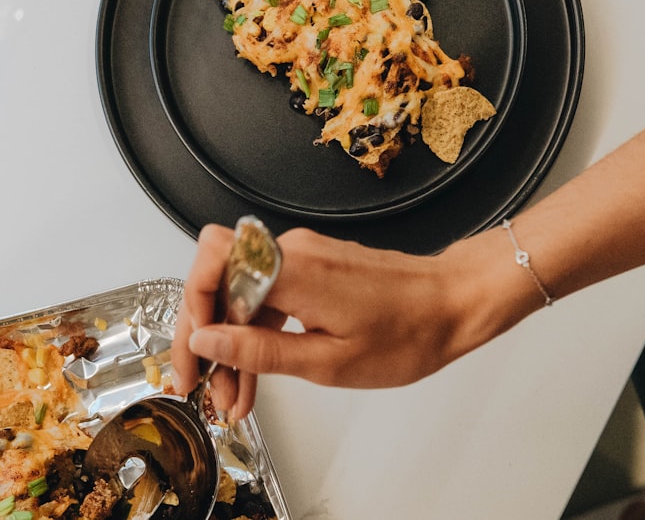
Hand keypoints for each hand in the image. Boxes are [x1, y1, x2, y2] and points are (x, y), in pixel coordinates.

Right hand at [171, 223, 518, 420]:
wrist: (454, 303)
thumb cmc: (409, 332)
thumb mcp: (328, 362)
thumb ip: (260, 350)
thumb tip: (208, 340)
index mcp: (292, 270)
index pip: (210, 266)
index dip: (191, 313)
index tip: (192, 358)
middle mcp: (291, 250)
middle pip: (219, 281)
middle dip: (205, 336)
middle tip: (206, 386)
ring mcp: (302, 254)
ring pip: (241, 291)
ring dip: (230, 340)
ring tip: (234, 394)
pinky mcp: (312, 263)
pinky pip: (267, 291)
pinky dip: (256, 329)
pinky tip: (256, 368)